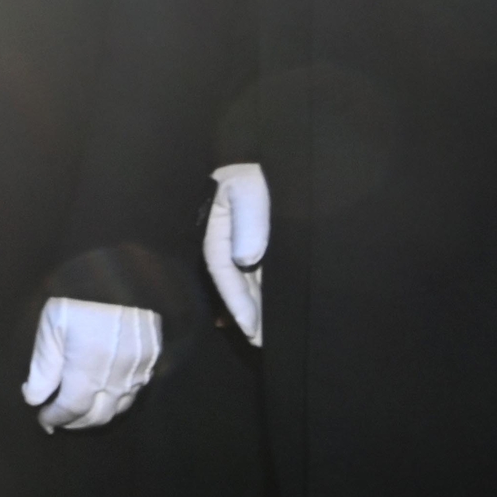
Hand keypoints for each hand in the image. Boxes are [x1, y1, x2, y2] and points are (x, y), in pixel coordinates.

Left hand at [21, 296, 160, 431]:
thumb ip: (42, 369)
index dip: (54, 419)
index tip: (43, 419)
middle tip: (60, 420)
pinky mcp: (152, 360)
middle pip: (97, 417)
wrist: (122, 274)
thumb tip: (35, 399)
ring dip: (98, 414)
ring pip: (119, 408)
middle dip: (75, 423)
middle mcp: (115, 380)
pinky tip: (106, 393)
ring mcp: (138, 372)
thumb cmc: (79, 299)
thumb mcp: (51, 328)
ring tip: (82, 411)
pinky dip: (118, 399)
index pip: (70, 411)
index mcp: (87, 373)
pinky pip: (136, 390)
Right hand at [204, 162, 269, 345]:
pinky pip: (263, 275)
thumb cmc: (257, 170)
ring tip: (266, 338)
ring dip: (257, 310)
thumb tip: (247, 258)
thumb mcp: (248, 188)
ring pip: (250, 283)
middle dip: (246, 313)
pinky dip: (266, 296)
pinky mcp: (263, 245)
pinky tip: (271, 316)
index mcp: (218, 229)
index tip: (249, 324)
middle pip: (236, 283)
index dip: (236, 299)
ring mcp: (247, 244)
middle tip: (259, 342)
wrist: (278, 154)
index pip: (225, 270)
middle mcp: (230, 241)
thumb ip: (248, 220)